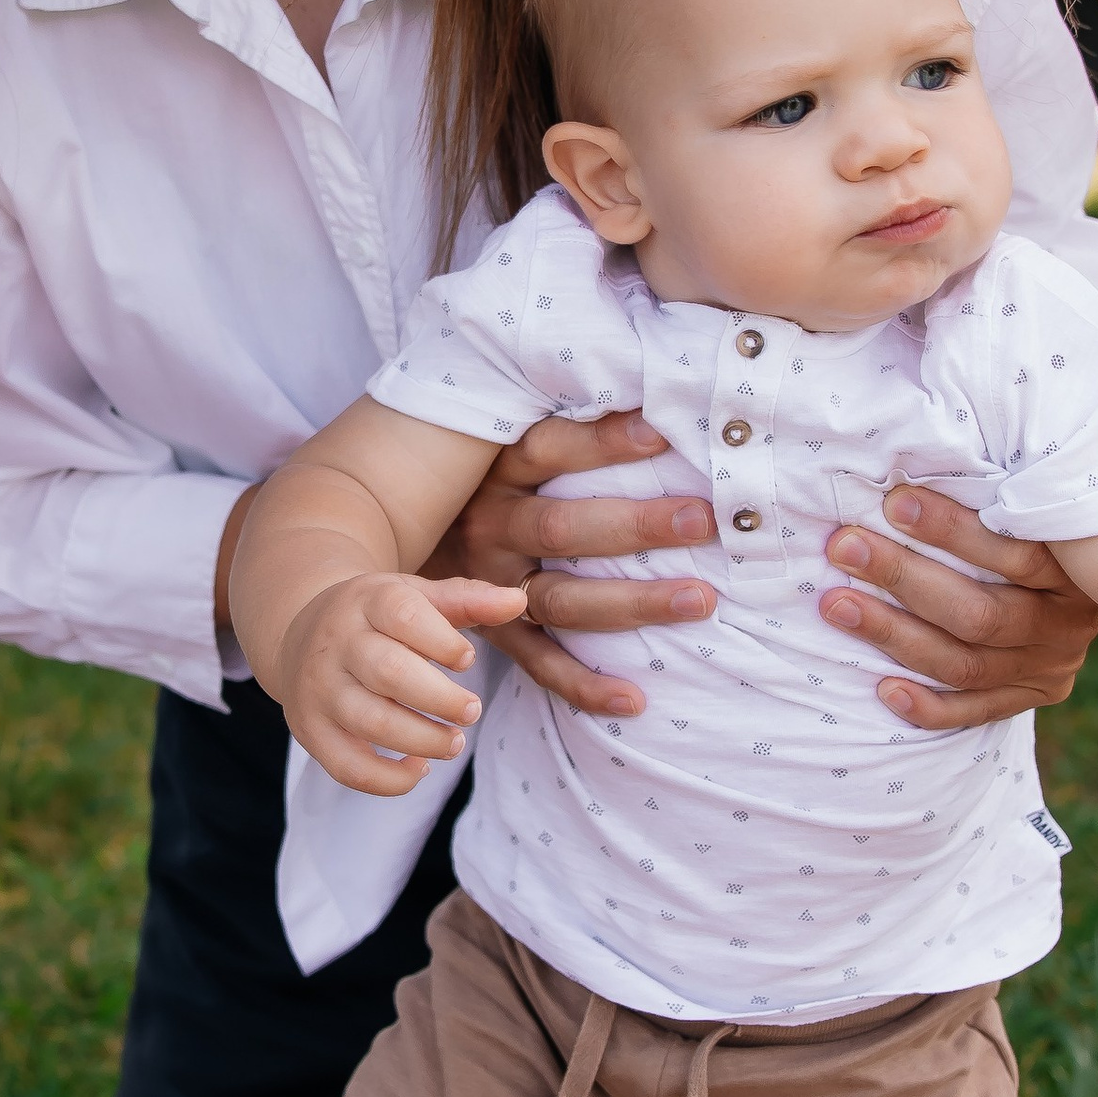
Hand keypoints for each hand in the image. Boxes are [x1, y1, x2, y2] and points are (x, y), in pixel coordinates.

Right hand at [280, 570, 529, 793]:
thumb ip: (467, 600)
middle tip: (472, 711)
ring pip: (370, 721)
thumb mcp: (416, 597)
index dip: (442, 641)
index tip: (467, 659)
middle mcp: (337, 642)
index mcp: (367, 600)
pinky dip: (388, 779)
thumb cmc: (376, 618)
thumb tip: (519, 602)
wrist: (300, 633)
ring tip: (454, 742)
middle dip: (440, 698)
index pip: (403, 615)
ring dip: (422, 739)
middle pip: (388, 672)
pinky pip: (348, 767)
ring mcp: (319, 688)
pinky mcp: (311, 730)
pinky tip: (418, 767)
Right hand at [421, 410, 717, 721]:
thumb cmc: (477, 485)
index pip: (548, 449)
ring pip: (562, 599)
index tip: (662, 431)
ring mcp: (488, 588)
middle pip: (562, 529)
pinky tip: (635, 698)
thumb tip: (651, 398)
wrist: (395, 551)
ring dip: (633, 602)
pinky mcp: (493, 635)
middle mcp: (489, 529)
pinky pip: (540, 665)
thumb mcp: (499, 445)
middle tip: (702, 520)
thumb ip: (563, 425)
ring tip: (700, 599)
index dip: (602, 441)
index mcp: (495, 473)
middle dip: (635, 526)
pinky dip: (585, 686)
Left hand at [819, 488, 1097, 730]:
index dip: (950, 530)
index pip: (1012, 554)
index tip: (893, 502)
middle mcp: (1065, 625)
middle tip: (843, 548)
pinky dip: (927, 705)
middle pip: (979, 614)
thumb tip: (912, 459)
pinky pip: (973, 712)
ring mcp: (1049, 669)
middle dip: (903, 578)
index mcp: (1072, 570)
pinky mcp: (1029, 697)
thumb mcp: (1035, 507)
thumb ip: (996, 493)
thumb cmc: (1039, 527)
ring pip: (963, 663)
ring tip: (836, 605)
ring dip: (893, 635)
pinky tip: (882, 689)